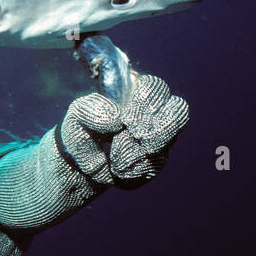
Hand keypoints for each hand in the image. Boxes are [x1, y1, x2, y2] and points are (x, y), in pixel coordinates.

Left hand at [59, 74, 188, 186]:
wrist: (82, 163)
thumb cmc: (82, 130)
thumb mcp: (77, 116)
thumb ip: (91, 110)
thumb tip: (116, 118)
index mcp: (135, 90)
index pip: (155, 87)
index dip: (146, 102)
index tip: (126, 120)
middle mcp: (154, 110)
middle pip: (178, 109)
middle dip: (156, 126)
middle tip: (133, 137)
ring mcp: (161, 135)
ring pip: (172, 137)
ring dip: (145, 150)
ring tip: (118, 158)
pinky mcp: (159, 158)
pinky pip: (157, 163)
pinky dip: (136, 168)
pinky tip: (118, 169)